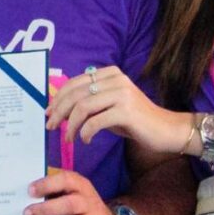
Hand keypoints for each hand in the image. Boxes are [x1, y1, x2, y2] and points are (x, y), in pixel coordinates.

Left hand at [27, 169, 115, 214]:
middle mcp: (89, 204)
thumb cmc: (80, 207)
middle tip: (27, 214)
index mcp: (81, 187)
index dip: (48, 184)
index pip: (67, 180)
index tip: (30, 190)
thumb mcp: (72, 192)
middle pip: (70, 205)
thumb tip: (21, 189)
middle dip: (47, 210)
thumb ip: (52, 189)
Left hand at [45, 64, 192, 157]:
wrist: (165, 130)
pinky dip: (85, 132)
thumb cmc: (134, 120)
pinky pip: (95, 121)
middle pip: (76, 94)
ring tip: (68, 137)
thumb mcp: (108, 106)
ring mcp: (122, 93)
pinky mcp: (126, 110)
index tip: (48, 113)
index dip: (58, 98)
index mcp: (109, 73)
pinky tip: (86, 140)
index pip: (75, 83)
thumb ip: (89, 102)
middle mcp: (116, 79)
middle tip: (50, 126)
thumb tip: (58, 107)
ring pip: (83, 106)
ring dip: (70, 124)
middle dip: (59, 111)